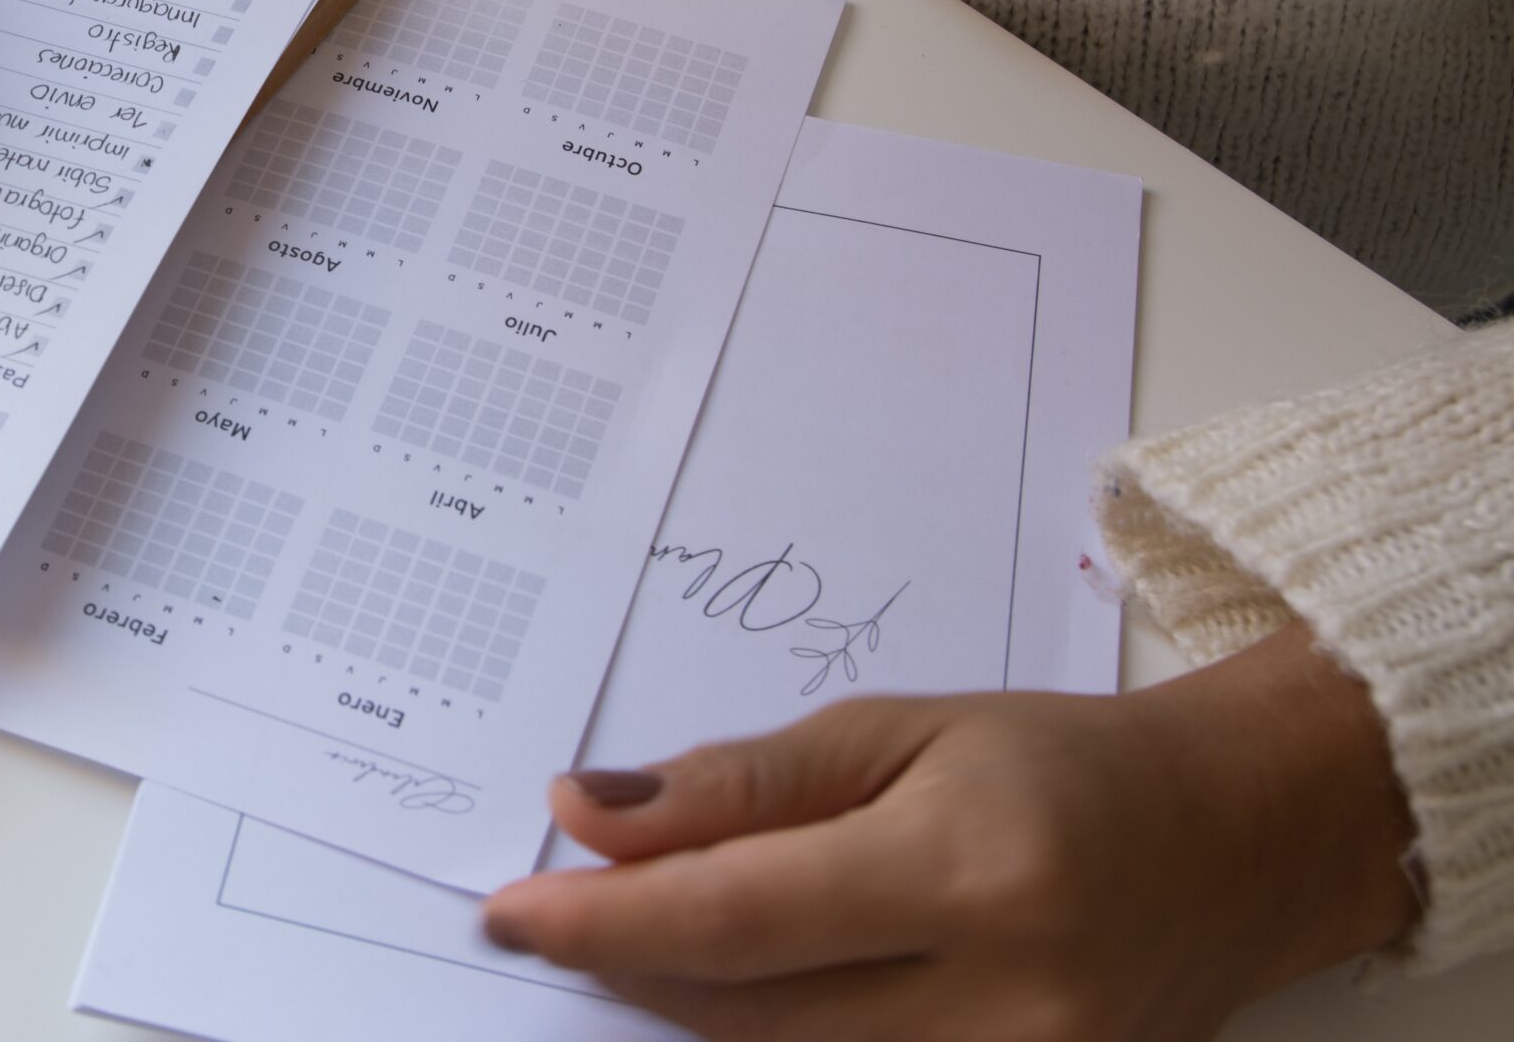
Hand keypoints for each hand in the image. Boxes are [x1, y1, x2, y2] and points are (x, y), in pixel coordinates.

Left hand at [482, 623, 1418, 1040]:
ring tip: (648, 940)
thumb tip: (589, 818)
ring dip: (694, 1012)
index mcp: (970, 871)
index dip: (604, 923)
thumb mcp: (899, 730)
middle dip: (634, 966)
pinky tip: (739, 993)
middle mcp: (1007, 1000)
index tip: (508, 907)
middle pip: (749, 1016)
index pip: (735, 919)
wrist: (1234, 841)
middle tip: (559, 913)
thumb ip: (743, 784)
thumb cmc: (1061, 764)